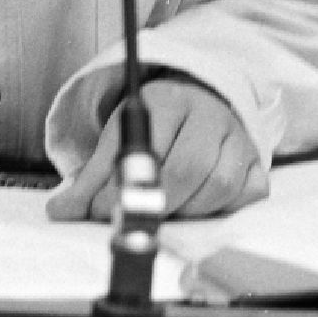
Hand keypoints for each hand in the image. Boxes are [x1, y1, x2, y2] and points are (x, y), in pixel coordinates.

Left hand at [47, 73, 267, 222]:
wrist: (201, 98)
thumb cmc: (157, 124)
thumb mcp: (118, 137)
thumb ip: (91, 177)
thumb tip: (59, 211)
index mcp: (167, 100)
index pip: (148, 147)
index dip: (124, 188)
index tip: (104, 211)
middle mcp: (208, 114)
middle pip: (188, 168)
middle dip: (155, 203)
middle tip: (134, 217)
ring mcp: (238, 138)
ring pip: (219, 185)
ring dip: (187, 209)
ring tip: (165, 210)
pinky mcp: (258, 162)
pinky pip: (248, 195)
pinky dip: (223, 209)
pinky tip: (201, 205)